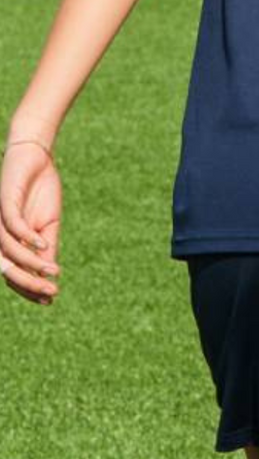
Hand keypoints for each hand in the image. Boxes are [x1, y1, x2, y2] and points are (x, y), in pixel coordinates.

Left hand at [1, 140, 61, 303]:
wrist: (35, 160)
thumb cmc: (40, 191)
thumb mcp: (49, 224)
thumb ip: (47, 246)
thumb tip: (51, 273)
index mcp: (11, 243)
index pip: (15, 273)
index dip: (30, 288)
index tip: (51, 299)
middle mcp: (0, 237)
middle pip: (9, 267)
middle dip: (29, 283)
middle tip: (51, 292)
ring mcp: (0, 222)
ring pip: (10, 252)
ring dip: (31, 264)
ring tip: (53, 271)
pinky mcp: (4, 205)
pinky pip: (13, 228)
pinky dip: (27, 238)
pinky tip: (44, 244)